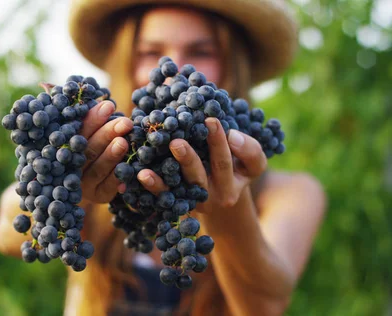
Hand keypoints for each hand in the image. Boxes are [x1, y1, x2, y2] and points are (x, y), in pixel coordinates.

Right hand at [79, 101, 132, 203]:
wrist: (97, 179)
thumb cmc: (95, 142)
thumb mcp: (89, 130)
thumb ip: (88, 117)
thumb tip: (91, 95)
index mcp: (65, 147)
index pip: (77, 131)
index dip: (93, 119)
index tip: (109, 105)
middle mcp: (71, 167)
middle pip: (88, 150)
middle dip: (106, 134)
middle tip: (124, 123)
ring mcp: (84, 184)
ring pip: (97, 169)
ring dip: (111, 155)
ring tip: (123, 142)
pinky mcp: (99, 196)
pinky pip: (109, 187)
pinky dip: (119, 177)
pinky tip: (130, 167)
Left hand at [134, 117, 266, 212]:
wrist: (223, 195)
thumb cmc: (238, 169)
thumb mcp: (252, 163)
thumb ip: (249, 149)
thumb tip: (232, 135)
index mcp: (231, 187)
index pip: (225, 163)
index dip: (219, 143)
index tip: (211, 120)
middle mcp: (210, 198)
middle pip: (198, 178)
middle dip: (187, 159)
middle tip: (176, 143)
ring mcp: (190, 203)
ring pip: (175, 190)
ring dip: (160, 180)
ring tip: (146, 170)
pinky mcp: (174, 205)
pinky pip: (161, 197)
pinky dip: (150, 187)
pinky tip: (139, 176)